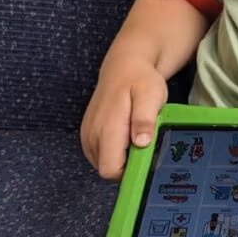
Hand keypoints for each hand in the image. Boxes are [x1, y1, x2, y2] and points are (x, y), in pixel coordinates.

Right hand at [80, 56, 167, 180]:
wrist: (123, 66)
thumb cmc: (140, 80)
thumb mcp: (151, 95)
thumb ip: (144, 119)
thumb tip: (141, 143)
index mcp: (106, 129)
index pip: (110, 170)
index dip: (129, 171)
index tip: (144, 158)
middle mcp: (91, 136)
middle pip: (107, 169)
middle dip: (127, 163)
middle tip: (143, 141)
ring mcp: (87, 136)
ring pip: (104, 163)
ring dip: (121, 155)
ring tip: (134, 133)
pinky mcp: (87, 135)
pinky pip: (100, 154)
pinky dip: (114, 150)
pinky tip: (125, 133)